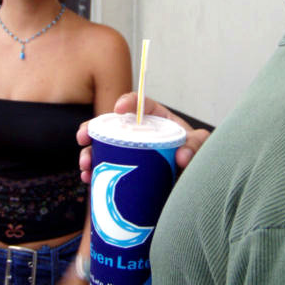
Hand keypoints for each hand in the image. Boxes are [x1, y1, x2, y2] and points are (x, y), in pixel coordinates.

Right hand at [77, 92, 210, 182]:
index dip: (128, 102)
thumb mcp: (200, 145)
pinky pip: (106, 169)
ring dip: (89, 155)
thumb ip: (196, 145)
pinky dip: (94, 174)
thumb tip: (181, 156)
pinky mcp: (127, 172)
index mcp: (158, 120)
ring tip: (85, 165)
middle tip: (83, 137)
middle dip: (93, 129)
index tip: (118, 108)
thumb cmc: (197, 155)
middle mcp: (140, 134)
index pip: (142, 105)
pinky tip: (88, 179)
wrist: (195, 183)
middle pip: (112, 126)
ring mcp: (131, 153)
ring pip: (104, 149)